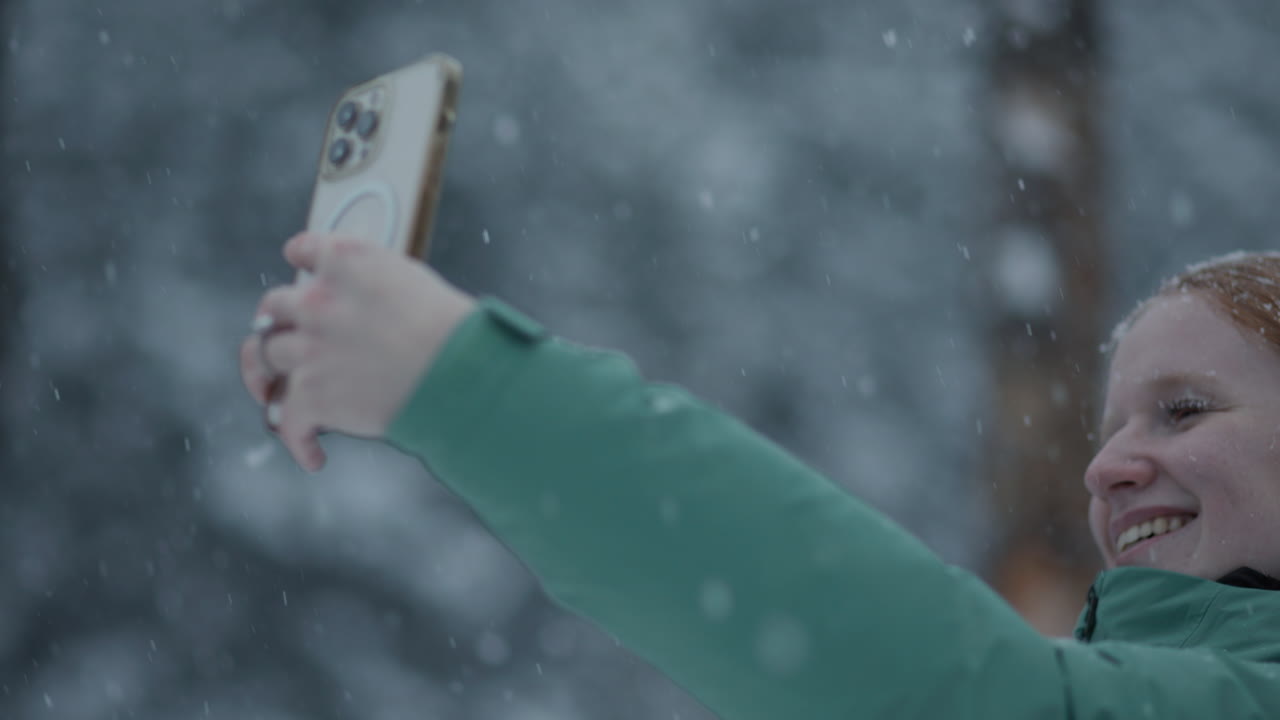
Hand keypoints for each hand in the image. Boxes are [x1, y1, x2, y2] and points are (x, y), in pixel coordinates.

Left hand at [241, 232, 475, 470]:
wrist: (458, 373)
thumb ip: (373, 281)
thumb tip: (367, 300)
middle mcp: (318, 301)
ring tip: (274, 394)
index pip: (303, 248)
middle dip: (276, 323)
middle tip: (279, 339)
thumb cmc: (450, 330)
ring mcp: (310, 349)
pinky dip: (298, 440)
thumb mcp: (411, 280)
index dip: (299, 259)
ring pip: (265, 357)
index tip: (299, 266)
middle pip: (273, 307)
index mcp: (346, 262)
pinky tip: (313, 454)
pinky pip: (287, 421)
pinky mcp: (312, 395)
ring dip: (266, 376)